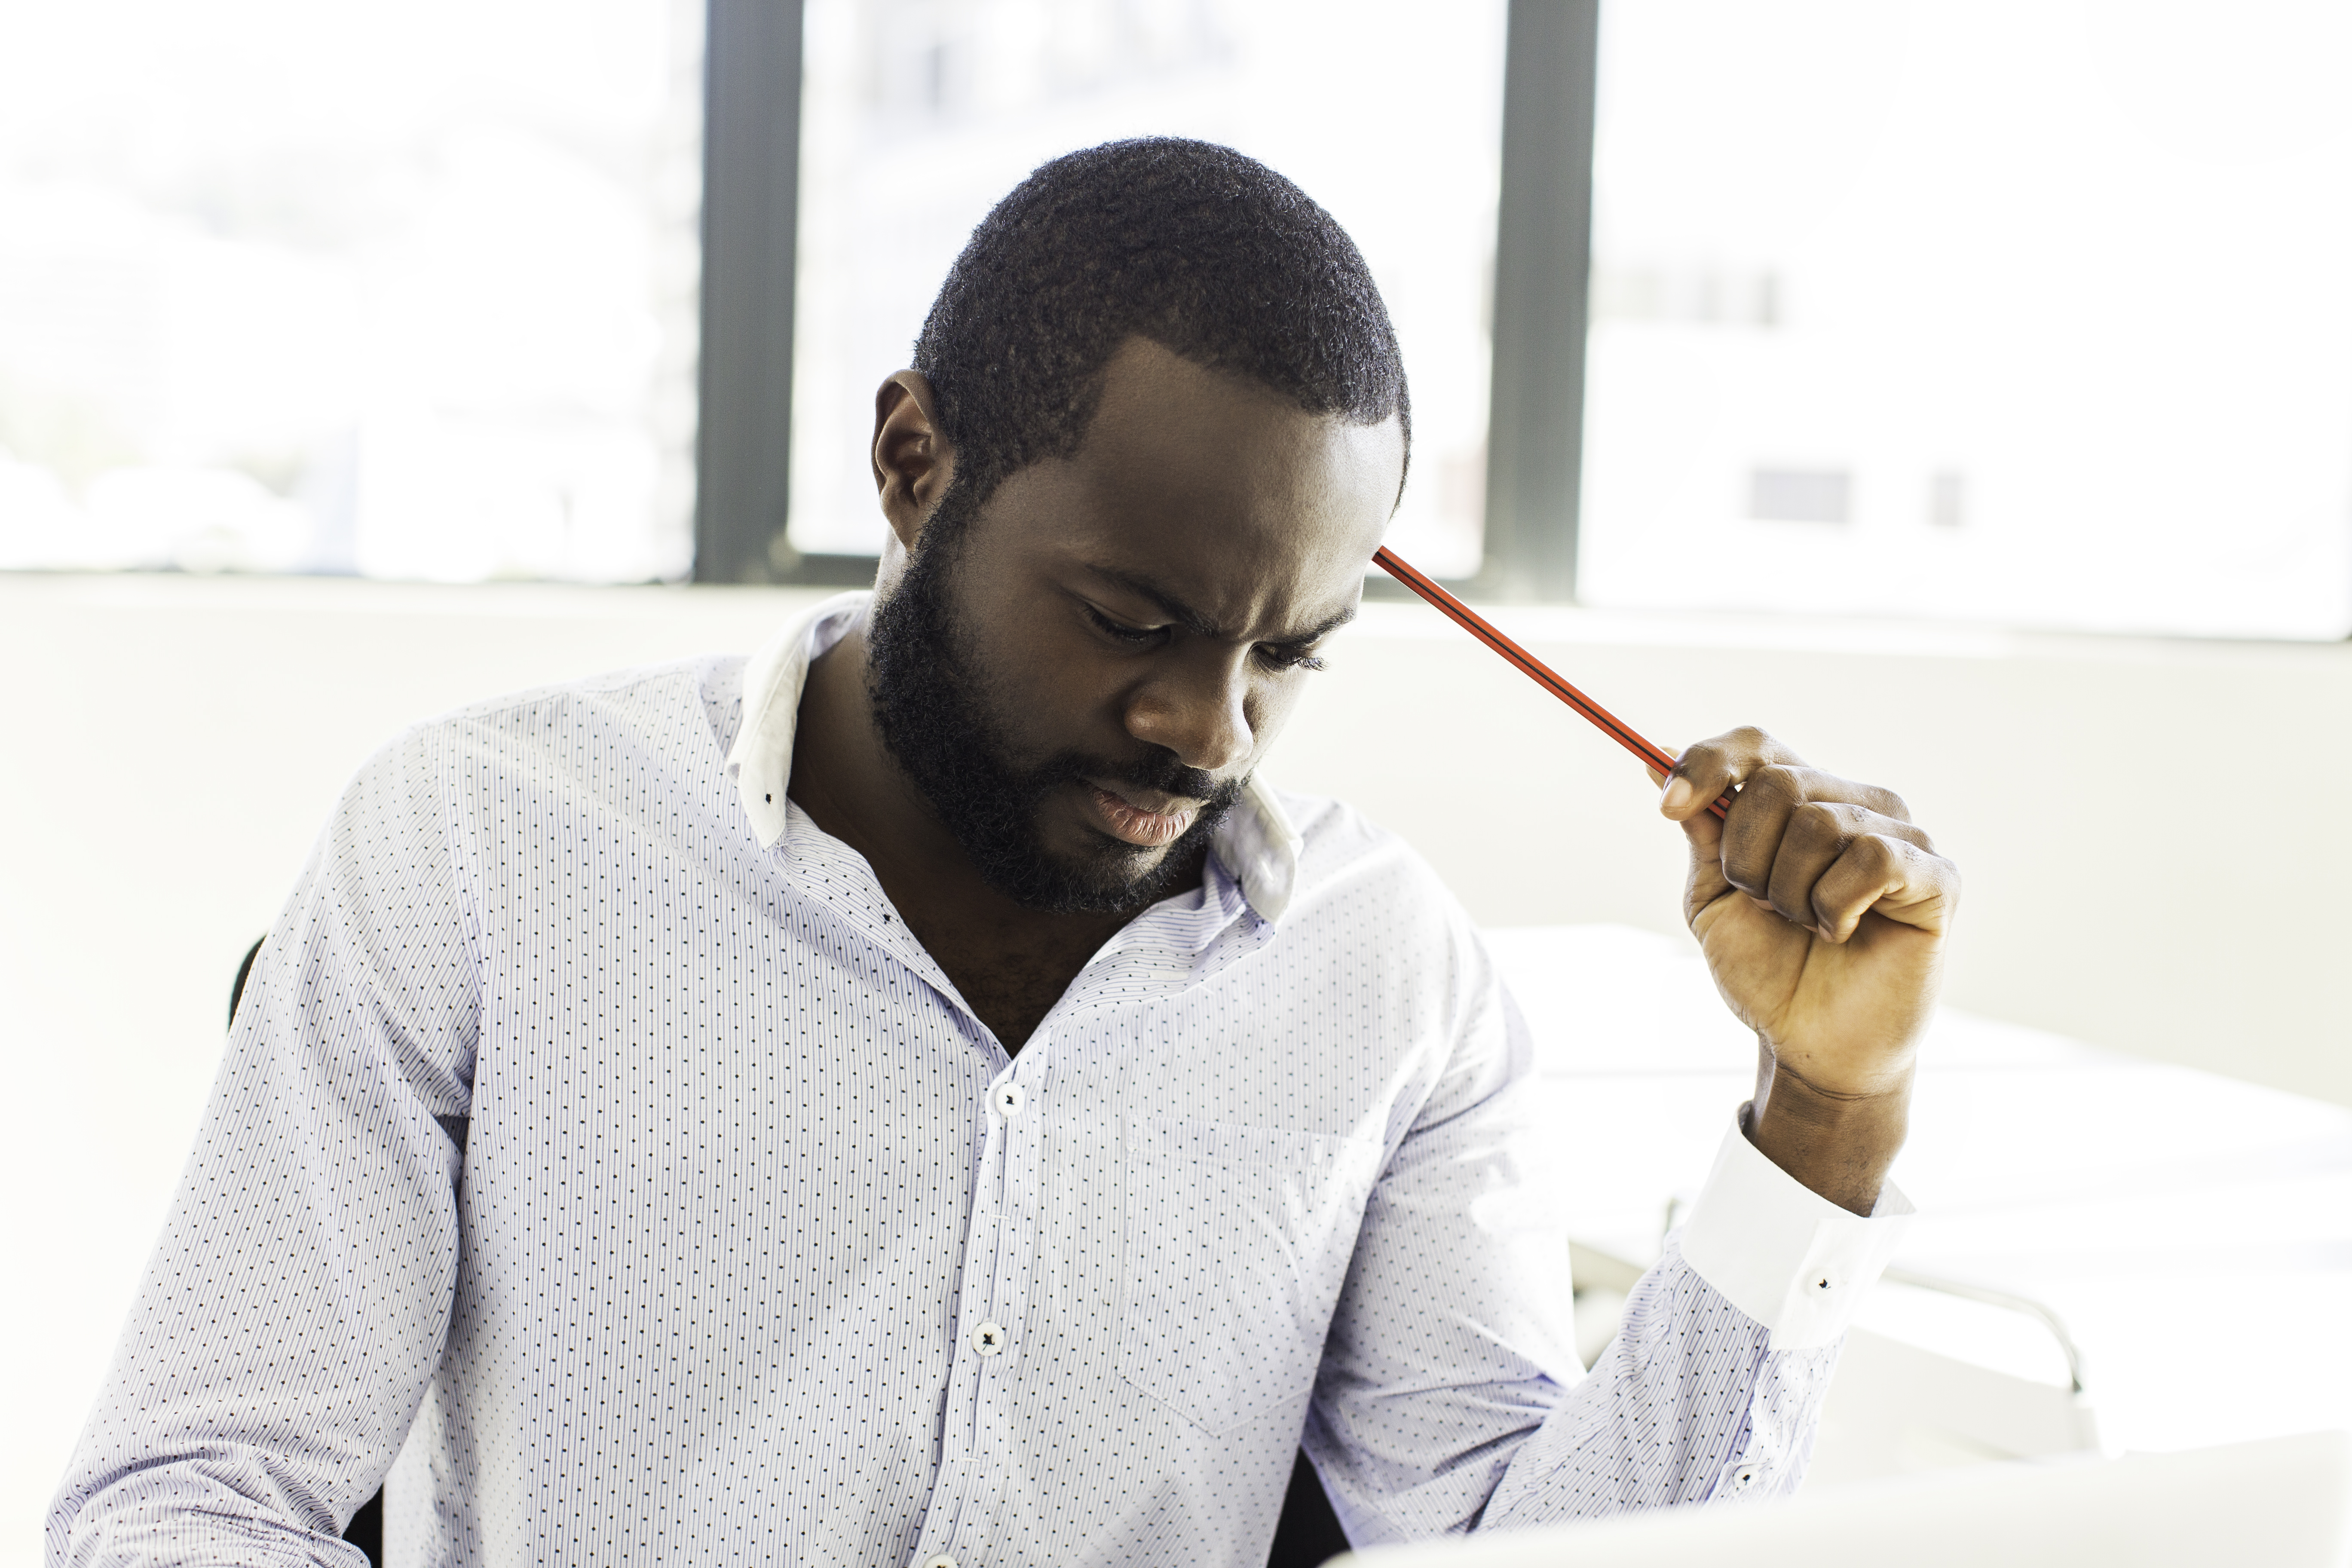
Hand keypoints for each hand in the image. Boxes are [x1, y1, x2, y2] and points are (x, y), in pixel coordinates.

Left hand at [1658, 728, 1960, 1212]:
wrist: (1811, 1043)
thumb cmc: (1769, 970)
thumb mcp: (1713, 897)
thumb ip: (1701, 829)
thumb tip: (1655, 755)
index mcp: (1800, 800)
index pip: (1755, 744)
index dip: (1707, 764)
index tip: (1668, 807)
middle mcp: (1854, 802)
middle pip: (1776, 784)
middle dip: (1746, 857)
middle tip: (1765, 906)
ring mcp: (1901, 833)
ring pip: (1818, 823)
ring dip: (1790, 893)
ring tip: (1807, 927)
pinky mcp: (1936, 874)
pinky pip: (1869, 857)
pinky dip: (1836, 906)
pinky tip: (1845, 933)